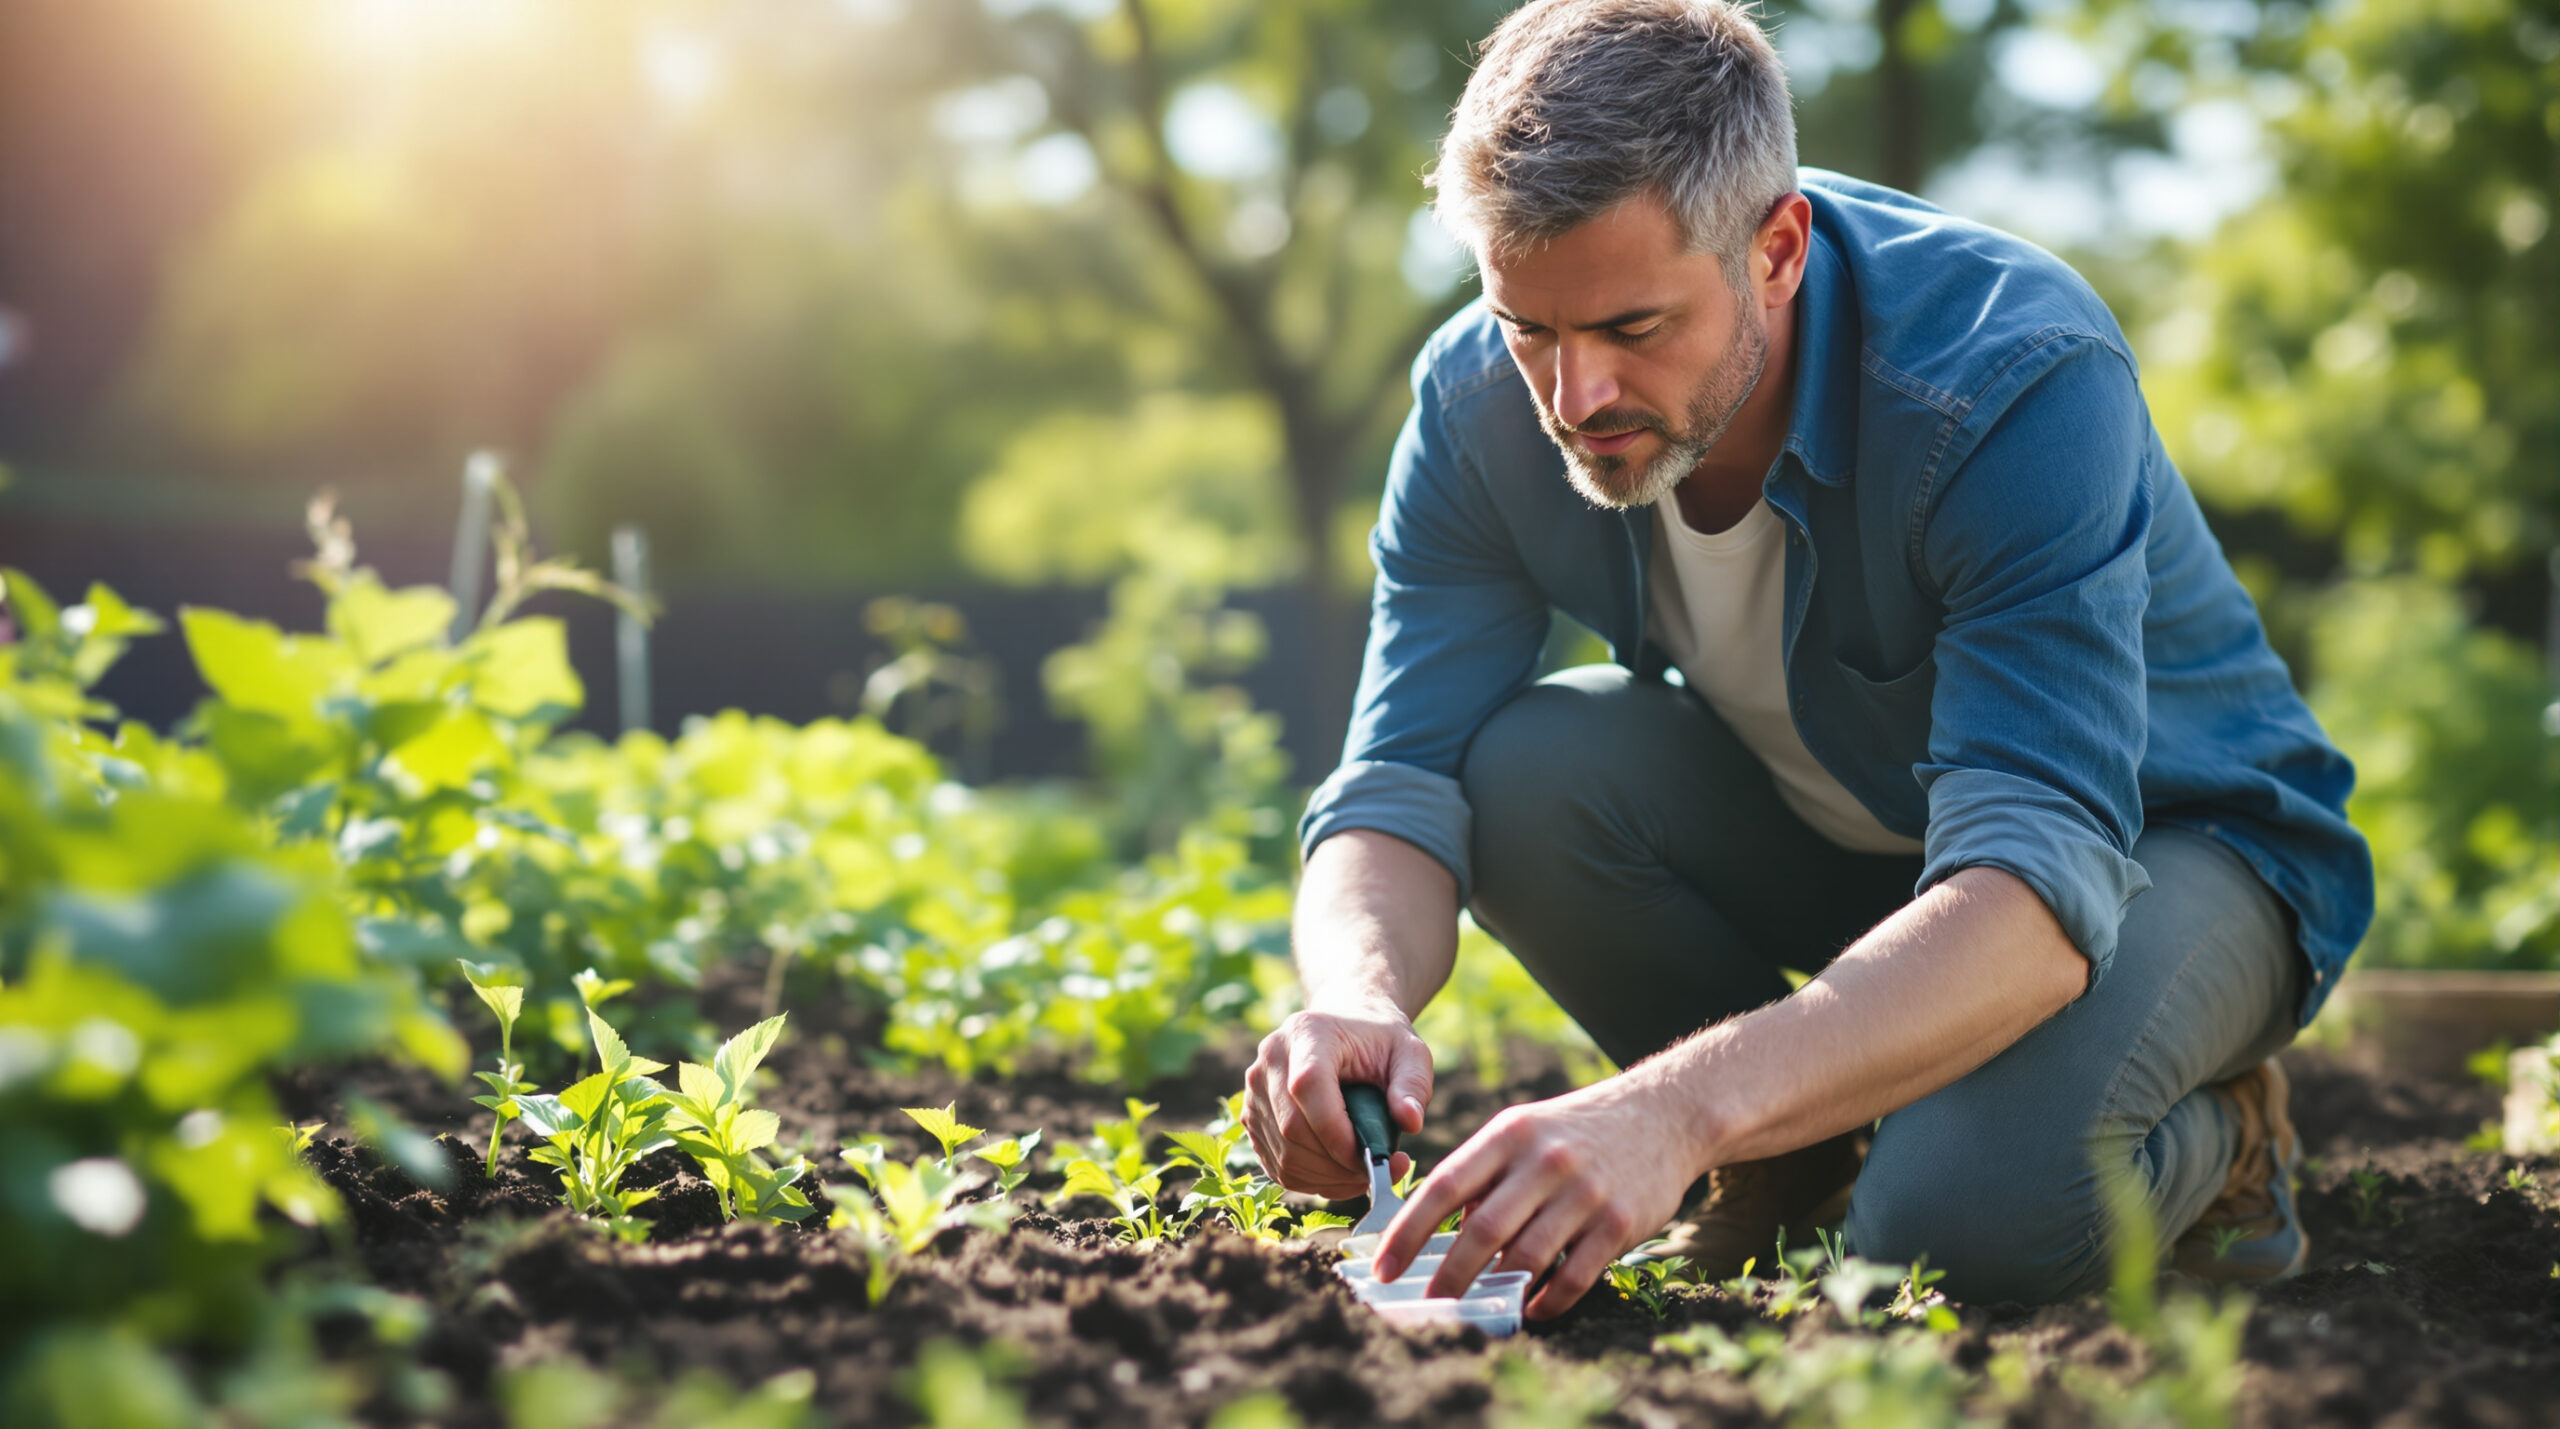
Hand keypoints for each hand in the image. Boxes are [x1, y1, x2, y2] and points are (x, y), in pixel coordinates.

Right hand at [1243, 998, 1432, 1198]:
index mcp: (1307, 1033)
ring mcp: (1254, 1090)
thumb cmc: (1379, 1043)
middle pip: (1292, 1129)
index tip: (1374, 1156)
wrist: (1346, 1029)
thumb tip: (1410, 1121)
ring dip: (1329, 1178)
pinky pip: (1277, 1166)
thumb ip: (1413, 1084)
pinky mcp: (1252, 1118)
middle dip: (1338, 1164)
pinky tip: (1342, 1173)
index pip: (1307, 1086)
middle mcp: (1270, 1059)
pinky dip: (1313, 1181)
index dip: (1337, 1132)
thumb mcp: (1409, 1054)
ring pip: (1284, 1155)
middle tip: (1378, 1170)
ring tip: (1364, 1171)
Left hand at [1372, 1076, 1699, 1319]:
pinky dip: (1546, 1301)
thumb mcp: (1524, 1130)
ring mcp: (1584, 1193)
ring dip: (1495, 1291)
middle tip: (1427, 1303)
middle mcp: (1544, 1161)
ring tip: (1473, 1311)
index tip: (1384, 1267)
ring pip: (1526, 1257)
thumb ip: (1483, 1174)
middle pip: (1482, 1230)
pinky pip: (1574, 1276)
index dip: (1407, 1232)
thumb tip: (1439, 1230)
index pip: (1444, 1186)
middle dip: (1447, 1275)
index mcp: (1509, 1134)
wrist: (1663, 1115)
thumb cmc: (1576, 1130)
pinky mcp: (1619, 1222)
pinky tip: (1530, 1310)